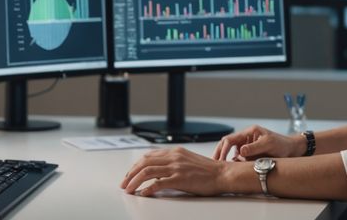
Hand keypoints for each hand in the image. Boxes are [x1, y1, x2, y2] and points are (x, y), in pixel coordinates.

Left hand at [121, 146, 236, 196]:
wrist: (222, 174)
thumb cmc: (208, 171)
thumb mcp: (187, 161)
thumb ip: (172, 163)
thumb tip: (157, 173)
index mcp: (175, 152)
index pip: (148, 156)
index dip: (135, 166)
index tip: (129, 175)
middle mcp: (174, 157)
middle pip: (144, 162)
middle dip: (130, 173)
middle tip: (124, 183)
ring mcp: (176, 167)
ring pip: (148, 171)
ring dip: (134, 181)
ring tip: (128, 189)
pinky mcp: (180, 179)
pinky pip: (159, 183)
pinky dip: (148, 188)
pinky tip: (143, 193)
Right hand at [212, 125, 302, 160]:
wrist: (292, 150)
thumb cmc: (282, 145)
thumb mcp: (269, 145)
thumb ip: (254, 147)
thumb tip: (240, 151)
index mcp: (249, 132)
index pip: (230, 139)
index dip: (223, 149)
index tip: (220, 159)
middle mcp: (246, 138)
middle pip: (227, 143)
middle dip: (219, 153)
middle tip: (214, 164)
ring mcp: (247, 145)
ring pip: (231, 151)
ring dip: (226, 158)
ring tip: (221, 168)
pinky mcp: (250, 153)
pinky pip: (238, 157)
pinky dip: (234, 162)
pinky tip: (232, 168)